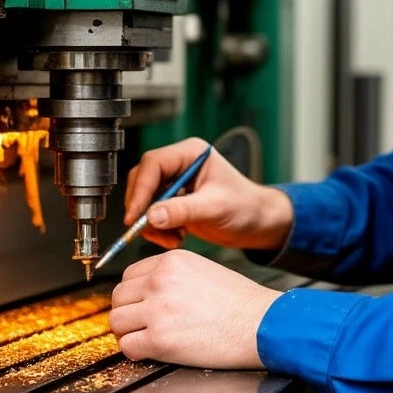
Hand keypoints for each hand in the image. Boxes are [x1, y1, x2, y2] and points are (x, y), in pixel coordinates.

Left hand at [109, 249, 279, 367]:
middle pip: (118, 297)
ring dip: (129, 332)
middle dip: (128, 312)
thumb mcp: (203, 270)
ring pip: (117, 322)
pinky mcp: (160, 340)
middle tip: (144, 324)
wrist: (260, 324)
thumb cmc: (239, 302)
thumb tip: (146, 291)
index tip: (143, 305)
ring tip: (149, 337)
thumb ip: (172, 275)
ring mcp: (158, 310)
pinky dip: (136, 352)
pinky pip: (127, 347)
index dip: (135, 294)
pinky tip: (154, 350)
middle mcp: (160, 281)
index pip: (129, 275)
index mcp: (171, 261)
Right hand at [124, 136, 293, 250]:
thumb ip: (183, 211)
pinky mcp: (173, 201)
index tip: (135, 216)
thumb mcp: (215, 208)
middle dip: (143, 209)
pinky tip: (176, 238)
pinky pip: (151, 214)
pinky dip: (157, 229)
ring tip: (172, 238)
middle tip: (149, 231)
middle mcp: (179, 164)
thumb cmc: (245, 207)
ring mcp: (175, 182)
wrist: (256, 223)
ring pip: (144, 200)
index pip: (153, 164)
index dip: (141, 190)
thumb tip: (151, 216)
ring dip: (151, 223)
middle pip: (142, 180)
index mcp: (191, 153)